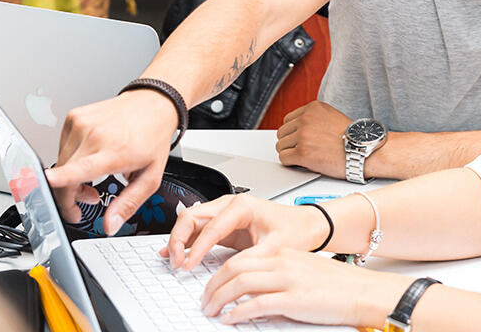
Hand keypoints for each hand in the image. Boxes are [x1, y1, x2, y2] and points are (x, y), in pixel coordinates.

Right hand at [45, 90, 176, 235]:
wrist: (154, 104)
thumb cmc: (153, 137)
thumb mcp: (151, 176)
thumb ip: (129, 203)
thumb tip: (110, 225)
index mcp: (116, 151)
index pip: (81, 167)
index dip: (62, 179)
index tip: (48, 182)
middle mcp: (96, 135)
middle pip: (63, 175)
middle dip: (70, 196)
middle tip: (91, 199)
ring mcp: (82, 124)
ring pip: (60, 163)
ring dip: (71, 178)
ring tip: (94, 177)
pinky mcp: (74, 117)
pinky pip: (63, 147)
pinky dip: (72, 159)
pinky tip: (90, 157)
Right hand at [159, 194, 326, 270]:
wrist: (308, 225)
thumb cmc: (296, 230)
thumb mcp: (275, 248)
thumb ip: (251, 259)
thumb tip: (229, 274)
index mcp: (243, 206)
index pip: (210, 227)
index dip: (196, 248)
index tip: (188, 265)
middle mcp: (231, 205)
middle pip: (192, 216)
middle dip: (178, 239)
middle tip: (176, 262)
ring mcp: (226, 214)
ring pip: (191, 221)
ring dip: (179, 239)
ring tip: (173, 261)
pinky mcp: (225, 225)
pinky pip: (198, 230)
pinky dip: (185, 241)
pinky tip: (175, 253)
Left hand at [200, 242, 411, 326]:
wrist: (363, 291)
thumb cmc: (339, 284)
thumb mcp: (305, 270)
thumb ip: (279, 273)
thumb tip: (254, 287)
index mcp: (284, 253)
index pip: (242, 257)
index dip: (220, 272)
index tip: (211, 285)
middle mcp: (283, 262)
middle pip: (235, 268)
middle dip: (213, 285)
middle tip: (205, 299)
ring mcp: (288, 280)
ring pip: (241, 284)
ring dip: (219, 298)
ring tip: (211, 310)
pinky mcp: (294, 299)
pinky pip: (257, 305)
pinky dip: (239, 312)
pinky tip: (231, 319)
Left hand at [276, 101, 352, 177]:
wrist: (364, 150)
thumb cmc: (353, 138)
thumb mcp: (332, 117)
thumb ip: (314, 119)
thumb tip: (298, 127)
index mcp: (313, 108)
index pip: (288, 120)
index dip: (294, 132)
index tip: (301, 139)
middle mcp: (306, 119)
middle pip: (282, 133)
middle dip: (290, 142)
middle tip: (303, 149)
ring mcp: (303, 135)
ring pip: (281, 146)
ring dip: (290, 153)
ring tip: (305, 156)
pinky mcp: (302, 152)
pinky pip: (284, 158)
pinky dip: (291, 163)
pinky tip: (302, 163)